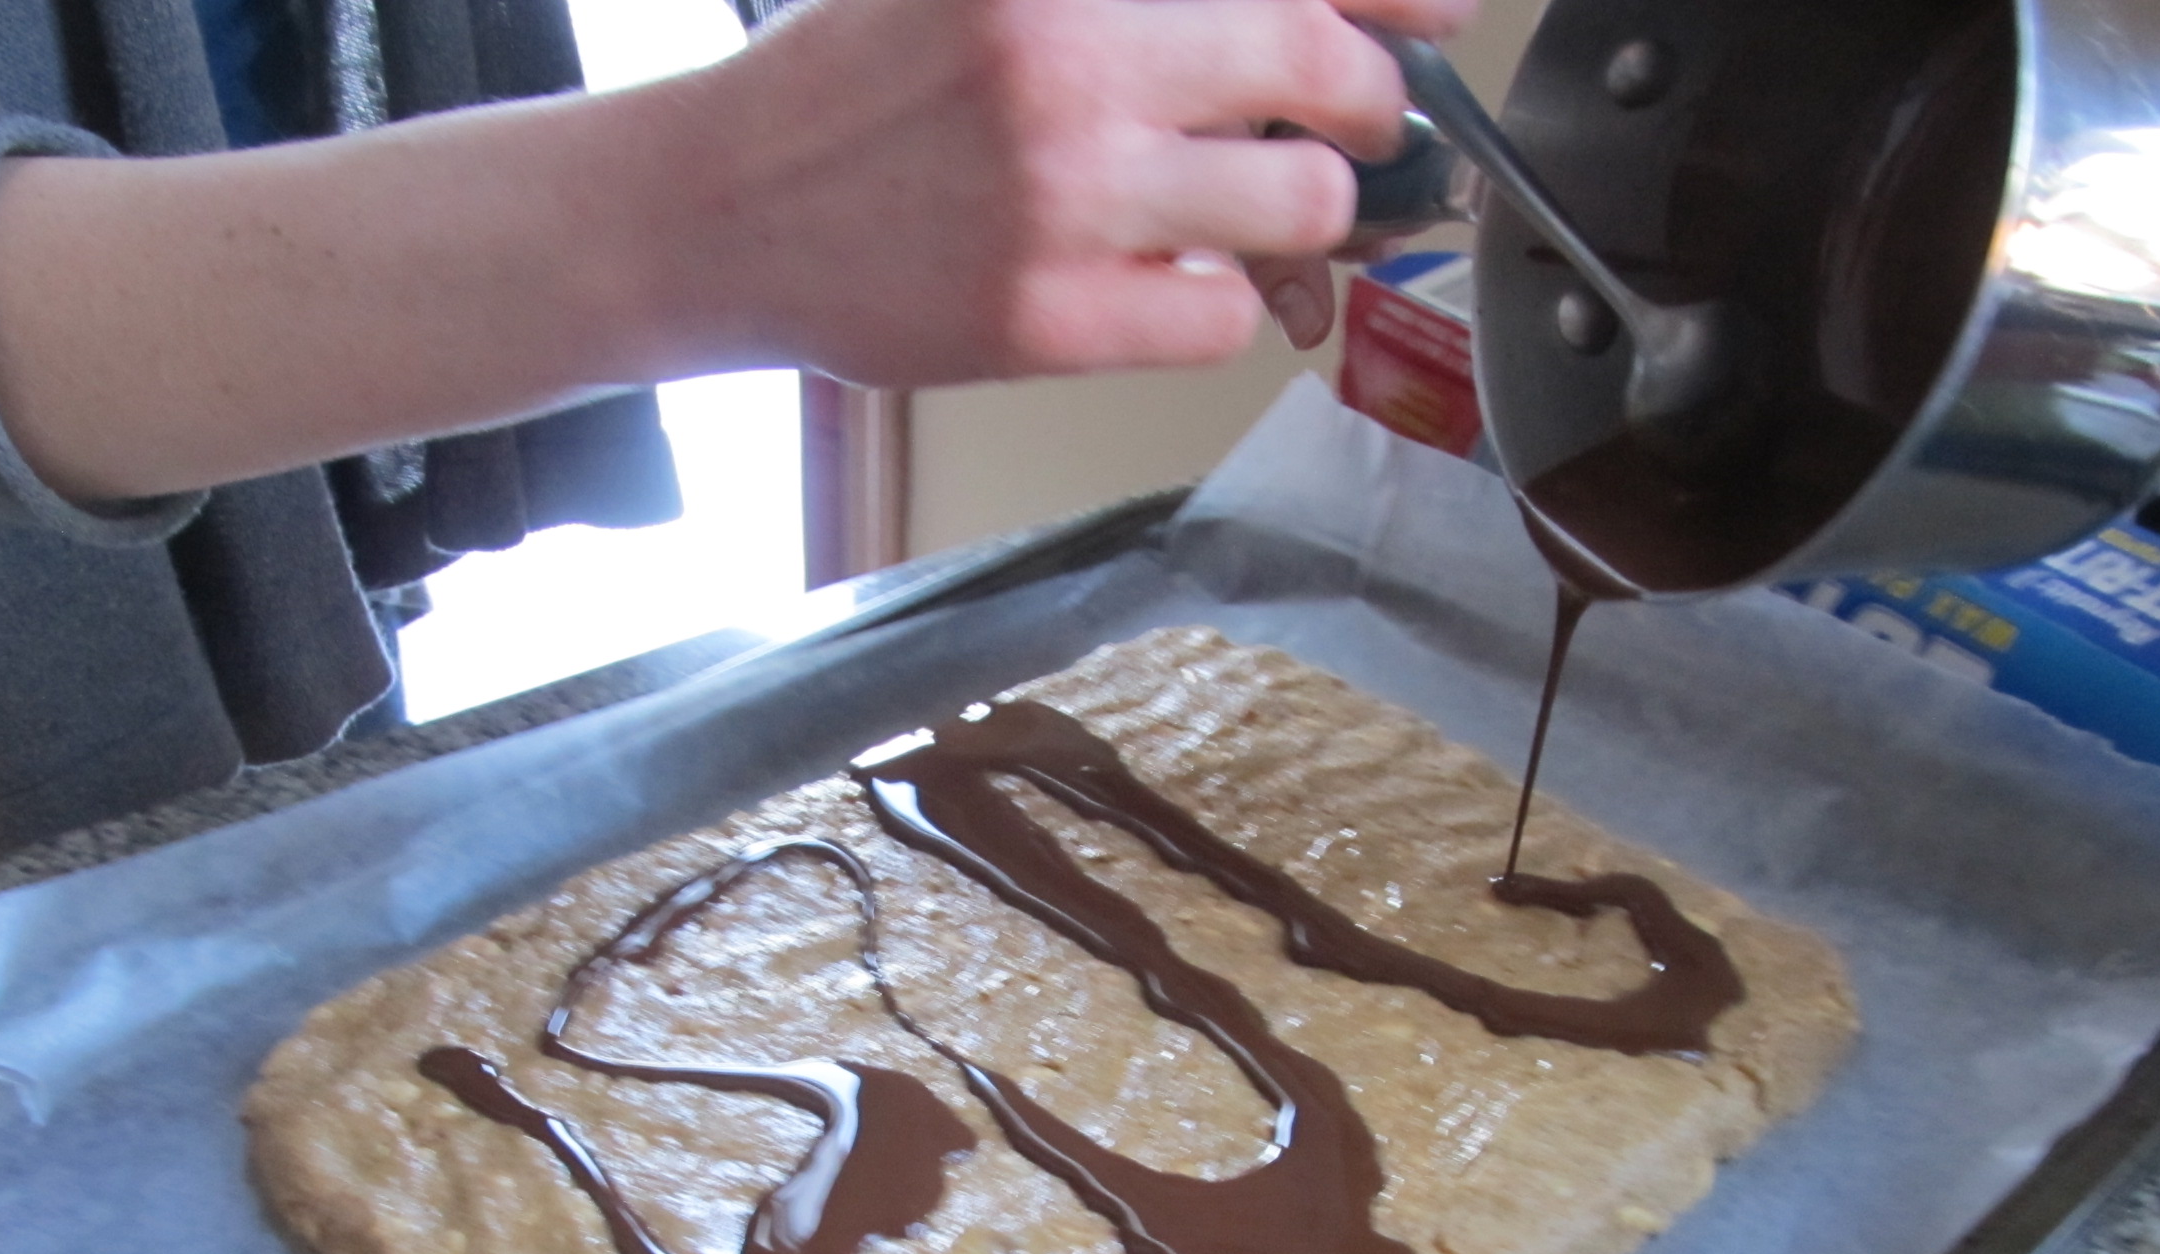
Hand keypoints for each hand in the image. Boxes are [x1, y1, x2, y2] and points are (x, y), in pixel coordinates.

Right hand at [670, 0, 1475, 383]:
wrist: (715, 208)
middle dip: (1366, 102)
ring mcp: (1062, 193)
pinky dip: (1215, 301)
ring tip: (1237, 208)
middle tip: (1352, 122)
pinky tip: (1154, 275)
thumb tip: (1303, 19)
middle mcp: (1069, 55)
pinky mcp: (1046, 317)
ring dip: (1294, 210)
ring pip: (1298, 205)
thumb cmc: (850, 84)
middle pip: (1326, 69)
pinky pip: (1221, 315)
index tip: (1443, 9)